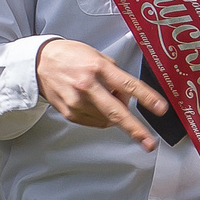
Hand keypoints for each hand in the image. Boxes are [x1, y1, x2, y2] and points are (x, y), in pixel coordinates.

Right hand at [35, 38, 167, 150]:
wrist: (40, 63)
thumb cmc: (70, 57)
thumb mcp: (97, 56)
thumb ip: (114, 75)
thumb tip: (127, 95)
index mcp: (97, 68)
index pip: (127, 85)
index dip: (146, 98)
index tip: (160, 108)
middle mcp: (87, 86)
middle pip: (116, 112)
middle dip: (134, 129)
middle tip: (149, 142)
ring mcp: (77, 103)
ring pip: (107, 119)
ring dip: (113, 113)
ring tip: (103, 96)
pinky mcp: (70, 114)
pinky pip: (95, 122)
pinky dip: (101, 116)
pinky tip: (94, 103)